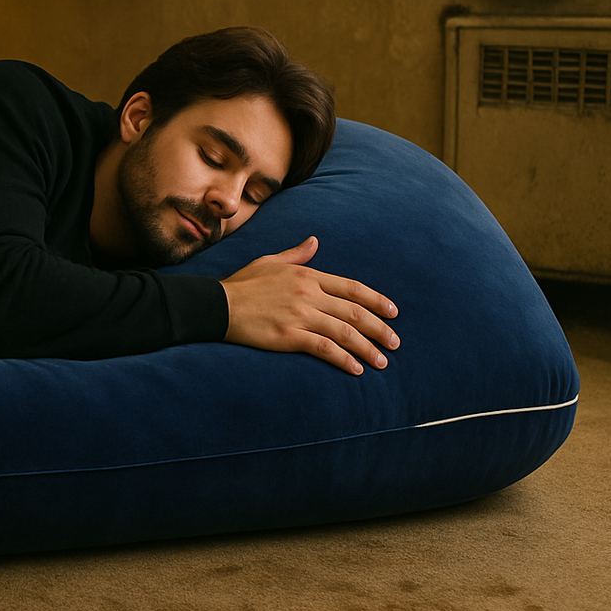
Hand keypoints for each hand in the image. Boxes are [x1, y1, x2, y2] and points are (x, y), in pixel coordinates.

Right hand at [220, 236, 399, 375]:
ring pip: (345, 332)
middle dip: (380, 329)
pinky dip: (344, 359)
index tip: (393, 313)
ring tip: (382, 362)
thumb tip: (315, 241)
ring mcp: (299, 315)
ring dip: (367, 348)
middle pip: (354, 312)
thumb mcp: (269, 262)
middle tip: (394, 343)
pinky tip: (356, 369)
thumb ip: (297, 255)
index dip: (376, 301)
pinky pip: (324, 348)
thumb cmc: (241, 285)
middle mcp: (308, 294)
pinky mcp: (289, 335)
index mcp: (307, 276)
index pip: (352, 288)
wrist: (216, 305)